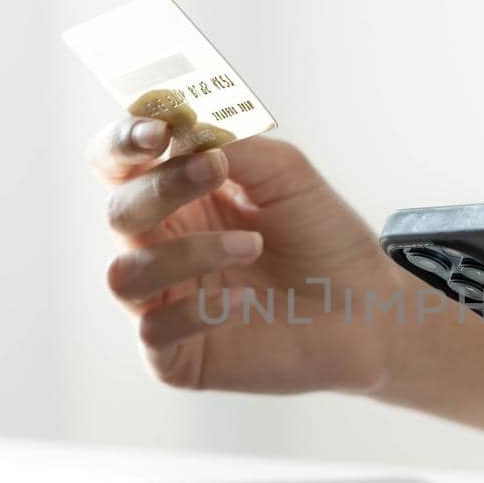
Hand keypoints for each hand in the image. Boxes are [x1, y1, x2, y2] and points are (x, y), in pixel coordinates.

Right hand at [88, 117, 406, 392]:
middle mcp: (161, 248)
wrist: (366, 307)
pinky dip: (199, 312)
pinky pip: (155, 332)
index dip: (121, 143)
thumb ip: (234, 145)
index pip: (116, 164)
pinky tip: (247, 301)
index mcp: (176, 198)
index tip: (158, 130)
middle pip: (119, 213)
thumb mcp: (285, 173)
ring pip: (126, 275)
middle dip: (161, 187)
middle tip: (215, 169)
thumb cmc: (322, 238)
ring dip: (187, 252)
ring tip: (253, 246)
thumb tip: (183, 127)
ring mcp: (165, 303)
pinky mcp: (178, 356)